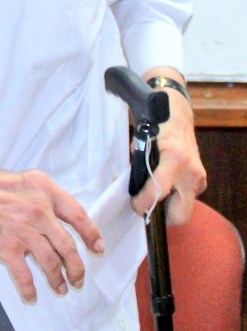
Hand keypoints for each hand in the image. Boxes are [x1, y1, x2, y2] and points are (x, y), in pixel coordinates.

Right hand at [0, 144, 103, 303]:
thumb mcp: (12, 177)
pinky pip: (23, 274)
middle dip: (77, 267)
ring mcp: (20, 229)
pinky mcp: (2, 246)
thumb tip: (47, 217)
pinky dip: (29, 289)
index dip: (91, 234)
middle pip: (67, 245)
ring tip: (61, 289)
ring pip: (50, 263)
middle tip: (78, 279)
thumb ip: (32, 195)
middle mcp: (36, 208)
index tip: (98, 248)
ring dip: (59, 280)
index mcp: (41, 187)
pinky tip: (31, 296)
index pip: (77, 214)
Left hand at [130, 80, 205, 224]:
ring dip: (169, 206)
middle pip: (180, 214)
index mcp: (174, 159)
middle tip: (146, 207)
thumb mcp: (140, 144)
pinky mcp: (202, 179)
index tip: (134, 205)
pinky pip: (189, 197)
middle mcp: (190, 171)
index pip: (158, 193)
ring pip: (185, 208)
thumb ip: (137, 167)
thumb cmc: (155, 126)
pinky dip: (176, 197)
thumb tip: (126, 186)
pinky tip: (166, 185)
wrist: (176, 113)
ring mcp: (199, 176)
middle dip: (162, 216)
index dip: (143, 204)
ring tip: (154, 195)